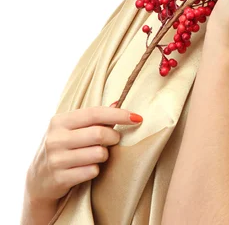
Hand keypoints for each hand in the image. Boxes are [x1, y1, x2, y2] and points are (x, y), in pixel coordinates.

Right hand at [26, 104, 142, 203]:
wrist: (38, 180)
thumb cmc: (62, 147)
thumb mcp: (71, 129)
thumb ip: (93, 117)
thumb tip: (118, 102)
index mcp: (60, 121)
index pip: (95, 113)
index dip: (118, 114)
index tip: (137, 117)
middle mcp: (56, 139)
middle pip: (99, 133)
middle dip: (113, 137)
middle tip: (114, 139)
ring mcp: (56, 159)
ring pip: (98, 154)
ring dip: (104, 155)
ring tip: (97, 155)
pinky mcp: (60, 178)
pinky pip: (92, 171)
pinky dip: (96, 169)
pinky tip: (87, 168)